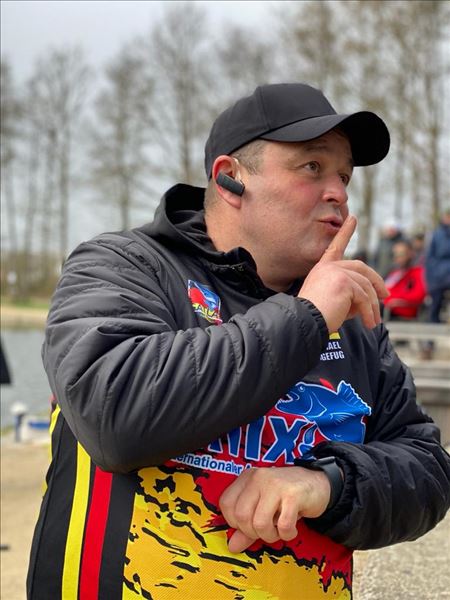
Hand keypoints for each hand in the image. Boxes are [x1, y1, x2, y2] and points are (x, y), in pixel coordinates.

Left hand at [219, 466, 330, 553]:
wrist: (318, 483)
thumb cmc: (287, 497)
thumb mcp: (264, 508)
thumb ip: (246, 527)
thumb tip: (232, 546)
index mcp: (247, 478)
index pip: (226, 504)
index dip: (235, 523)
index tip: (250, 525)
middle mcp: (258, 478)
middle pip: (241, 516)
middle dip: (253, 533)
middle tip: (267, 530)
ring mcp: (275, 484)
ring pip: (260, 523)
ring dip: (270, 536)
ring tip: (279, 530)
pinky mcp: (293, 494)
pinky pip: (283, 525)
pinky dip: (287, 534)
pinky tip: (291, 528)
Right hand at [299, 216, 387, 331]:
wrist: (304, 323)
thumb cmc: (315, 316)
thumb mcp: (332, 300)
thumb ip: (348, 294)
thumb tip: (369, 299)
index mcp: (322, 268)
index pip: (336, 246)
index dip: (345, 231)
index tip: (352, 218)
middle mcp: (329, 267)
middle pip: (361, 267)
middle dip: (376, 282)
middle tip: (386, 295)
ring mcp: (337, 272)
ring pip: (365, 286)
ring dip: (373, 306)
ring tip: (373, 321)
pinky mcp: (344, 282)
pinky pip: (365, 298)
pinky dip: (369, 313)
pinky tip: (368, 323)